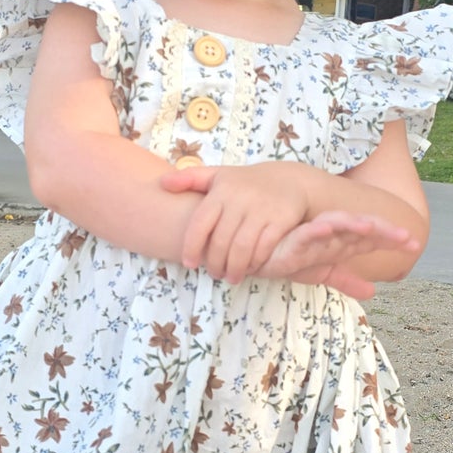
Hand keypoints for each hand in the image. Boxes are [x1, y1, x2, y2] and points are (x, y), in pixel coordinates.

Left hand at [159, 161, 312, 281]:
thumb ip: (191, 179)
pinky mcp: (281, 218)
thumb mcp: (220, 175)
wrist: (291, 180)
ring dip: (234, 268)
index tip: (189, 263)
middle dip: (215, 263)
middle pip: (220, 241)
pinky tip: (251, 268)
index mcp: (221, 190)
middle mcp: (240, 199)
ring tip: (231, 277)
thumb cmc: (247, 183)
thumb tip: (162, 183)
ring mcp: (261, 209)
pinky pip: (264, 248)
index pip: (200, 224)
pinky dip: (255, 262)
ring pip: (241, 248)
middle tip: (214, 273)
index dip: (191, 247)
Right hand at [259, 211, 422, 300]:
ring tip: (372, 228)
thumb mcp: (321, 272)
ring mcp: (312, 237)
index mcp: (339, 242)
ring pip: (337, 226)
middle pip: (361, 230)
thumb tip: (373, 292)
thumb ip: (346, 280)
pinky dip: (317, 230)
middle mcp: (329, 235)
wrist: (257, 254)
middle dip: (383, 232)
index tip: (415, 244)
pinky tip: (328, 229)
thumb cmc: (289, 257)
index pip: (370, 239)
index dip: (392, 240)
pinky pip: (306, 234)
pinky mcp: (291, 242)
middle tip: (407, 238)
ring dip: (354, 225)